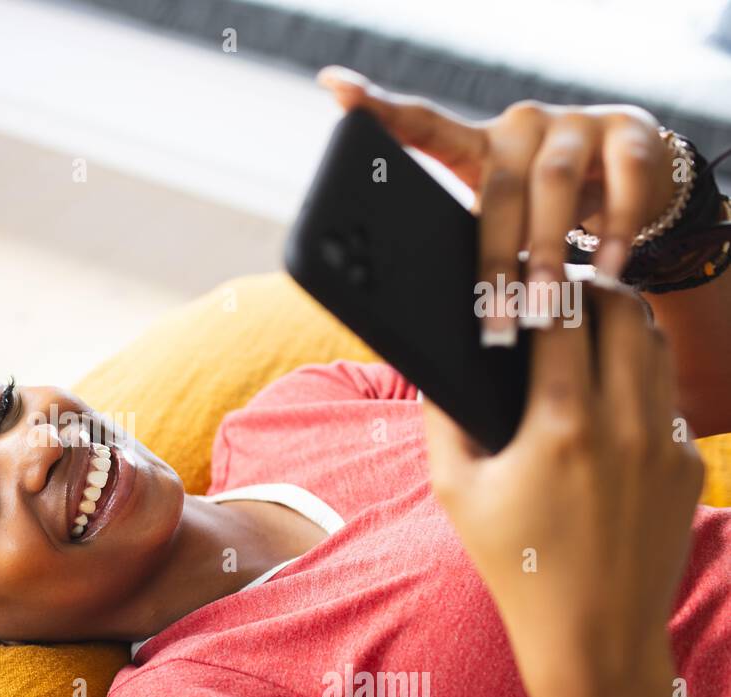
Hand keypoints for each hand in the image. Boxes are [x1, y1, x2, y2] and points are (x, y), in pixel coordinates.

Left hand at [317, 66, 679, 340]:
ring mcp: (578, 123)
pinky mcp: (632, 135)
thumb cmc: (546, 211)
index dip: (381, 108)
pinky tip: (606, 275)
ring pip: (555, 186)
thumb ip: (470, 248)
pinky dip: (613, 235)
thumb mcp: (505, 221)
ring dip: (547, 255)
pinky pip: (623, 185)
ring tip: (544, 310)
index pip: (424, 126)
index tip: (337, 90)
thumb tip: (422, 326)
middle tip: (490, 323)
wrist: (639, 177)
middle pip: (498, 190)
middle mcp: (522, 125)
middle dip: (491, 264)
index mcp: (478, 146)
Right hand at [421, 279, 704, 696]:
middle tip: (566, 286)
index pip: (562, 315)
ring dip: (627, 323)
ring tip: (594, 324)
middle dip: (593, 288)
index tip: (530, 266)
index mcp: (562, 424)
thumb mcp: (455, 492)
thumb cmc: (515, 564)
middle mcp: (625, 424)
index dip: (545, 280)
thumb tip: (440, 368)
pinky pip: (669, 399)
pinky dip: (641, 382)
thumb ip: (442, 421)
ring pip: (657, 347)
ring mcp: (667, 444)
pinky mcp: (691, 466)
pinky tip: (611, 401)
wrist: (593, 637)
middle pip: (625, 311)